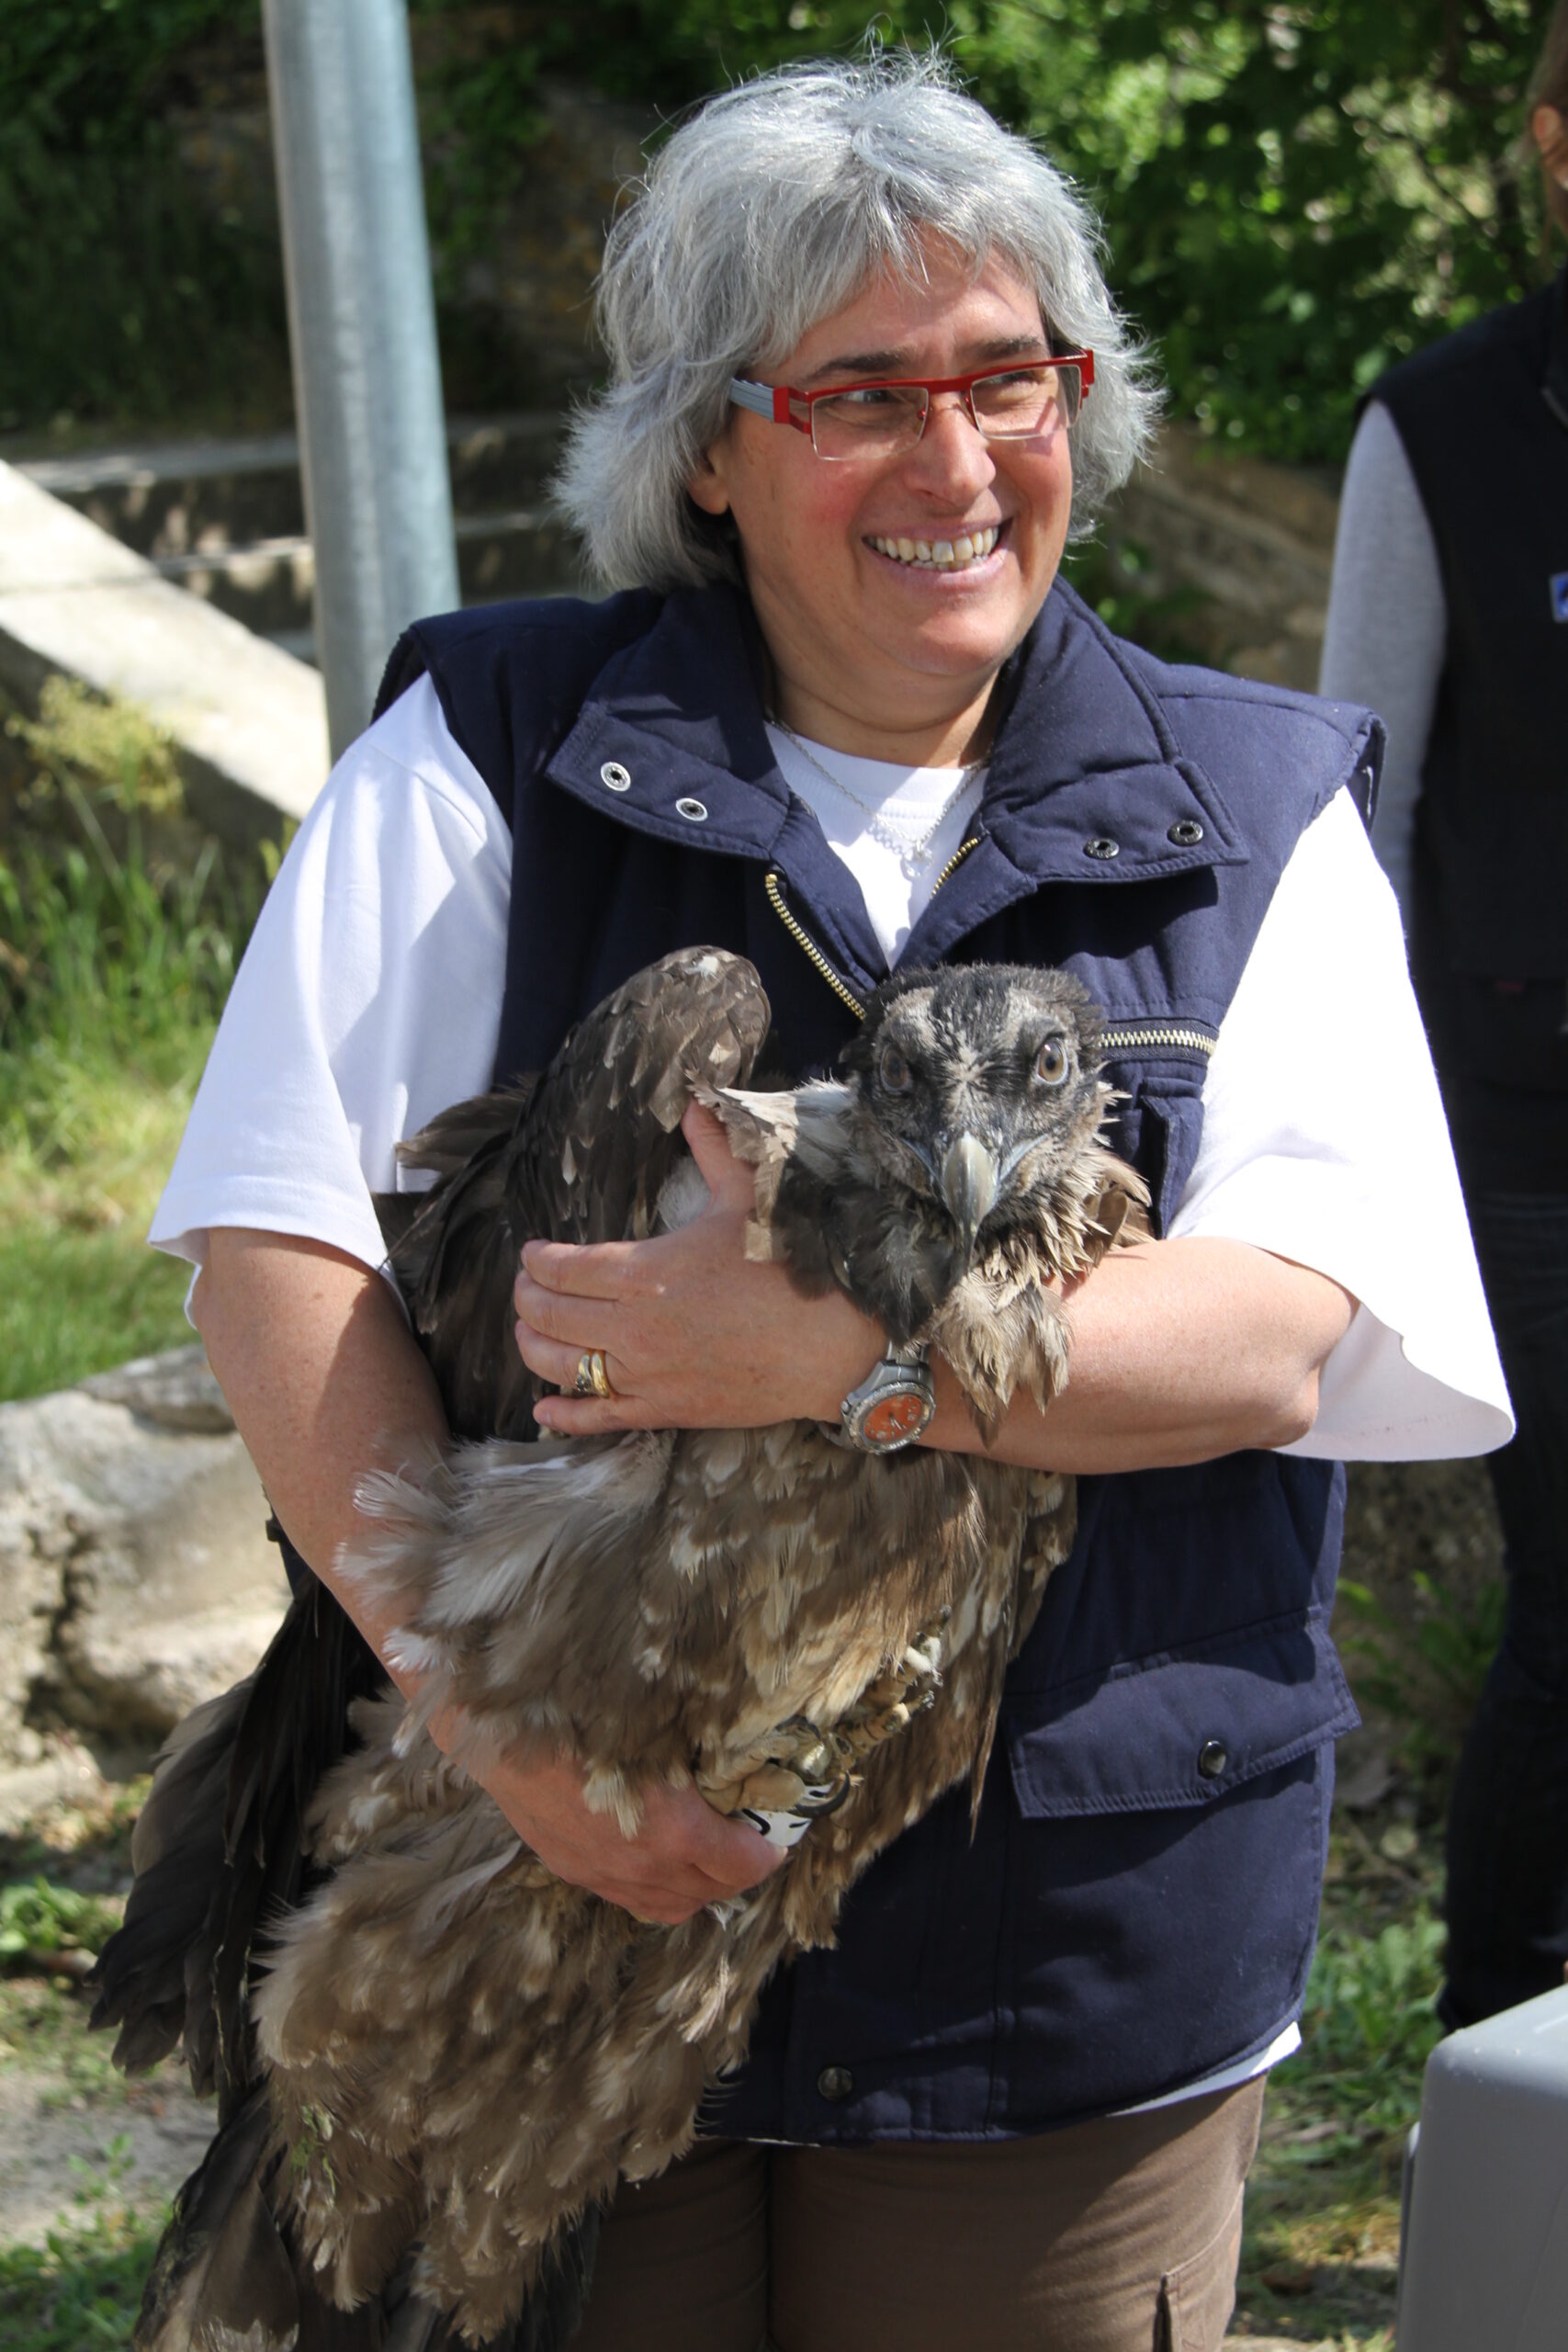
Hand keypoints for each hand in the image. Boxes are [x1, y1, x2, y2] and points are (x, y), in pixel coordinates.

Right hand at [479, 1739, 786, 1922]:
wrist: (503, 1732)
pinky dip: (653, 1888)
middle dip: (734, 1875)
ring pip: (666, 1907)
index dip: (765, 1856)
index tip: (775, 1840)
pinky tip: (652, 1859)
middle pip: (707, 1893)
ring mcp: (602, 1875)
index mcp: (674, 1831)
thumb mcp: (660, 1731)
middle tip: (745, 1847)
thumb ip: (701, 1756)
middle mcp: (641, 1866)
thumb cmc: (586, 1716)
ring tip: (704, 1862)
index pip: (739, 1866)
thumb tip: (738, 1750)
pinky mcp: (571, 1870)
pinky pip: (627, 1898)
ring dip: (694, 1890)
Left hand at [515, 1100, 881, 1433]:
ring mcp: (646, 1374)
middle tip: (526, 1285)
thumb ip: (714, 1150)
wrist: (835, 1349)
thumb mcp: (751, 1199)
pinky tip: (545, 1407)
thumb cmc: (793, 1271)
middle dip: (526, 1297)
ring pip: (560, 1365)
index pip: (562, 1267)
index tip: (532, 1252)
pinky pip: (597, 1417)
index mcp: (646, 1271)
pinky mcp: (665, 1411)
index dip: (537, 1258)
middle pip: (548, 1314)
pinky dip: (564, 1413)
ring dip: (533, 1346)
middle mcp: (633, 1327)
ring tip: (531, 1329)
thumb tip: (696, 1104)